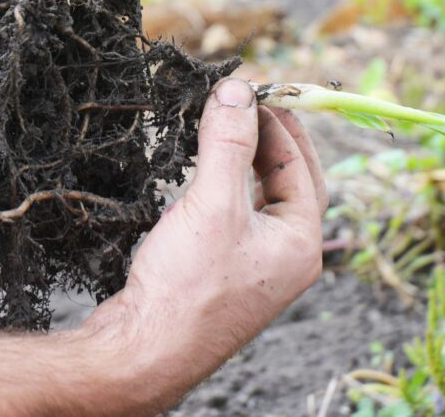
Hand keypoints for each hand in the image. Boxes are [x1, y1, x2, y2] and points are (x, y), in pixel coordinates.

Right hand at [84, 78, 326, 411]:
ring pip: (258, 200)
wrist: (141, 353)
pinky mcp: (221, 275)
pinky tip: (201, 176)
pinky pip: (233, 218)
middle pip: (289, 183)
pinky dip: (223, 189)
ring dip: (244, 163)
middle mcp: (285, 259)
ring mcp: (253, 270)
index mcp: (301, 244)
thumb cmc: (187, 287)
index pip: (302, 167)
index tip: (251, 90)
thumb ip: (228, 143)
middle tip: (245, 104)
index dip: (279, 123)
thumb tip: (236, 89)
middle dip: (269, 141)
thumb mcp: (213, 203)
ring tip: (223, 130)